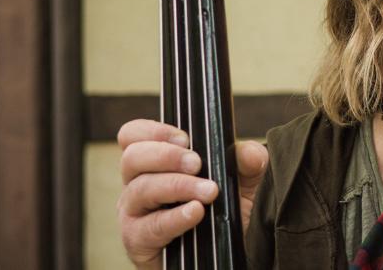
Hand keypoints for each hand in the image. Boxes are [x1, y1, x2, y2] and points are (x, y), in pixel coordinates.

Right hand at [116, 119, 267, 268]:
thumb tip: (246, 152)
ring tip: (208, 191)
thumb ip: (250, 161)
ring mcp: (135, 213)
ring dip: (177, 186)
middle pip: (132, 158)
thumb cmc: (226, 210)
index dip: (153, 131)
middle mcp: (138, 184)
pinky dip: (174, 218)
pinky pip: (150, 227)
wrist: (230, 252)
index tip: (185, 138)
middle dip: (166, 156)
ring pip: (140, 190)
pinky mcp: (139, 242)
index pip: (134, 135)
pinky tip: (196, 212)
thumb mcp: (246, 181)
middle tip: (197, 163)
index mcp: (155, 163)